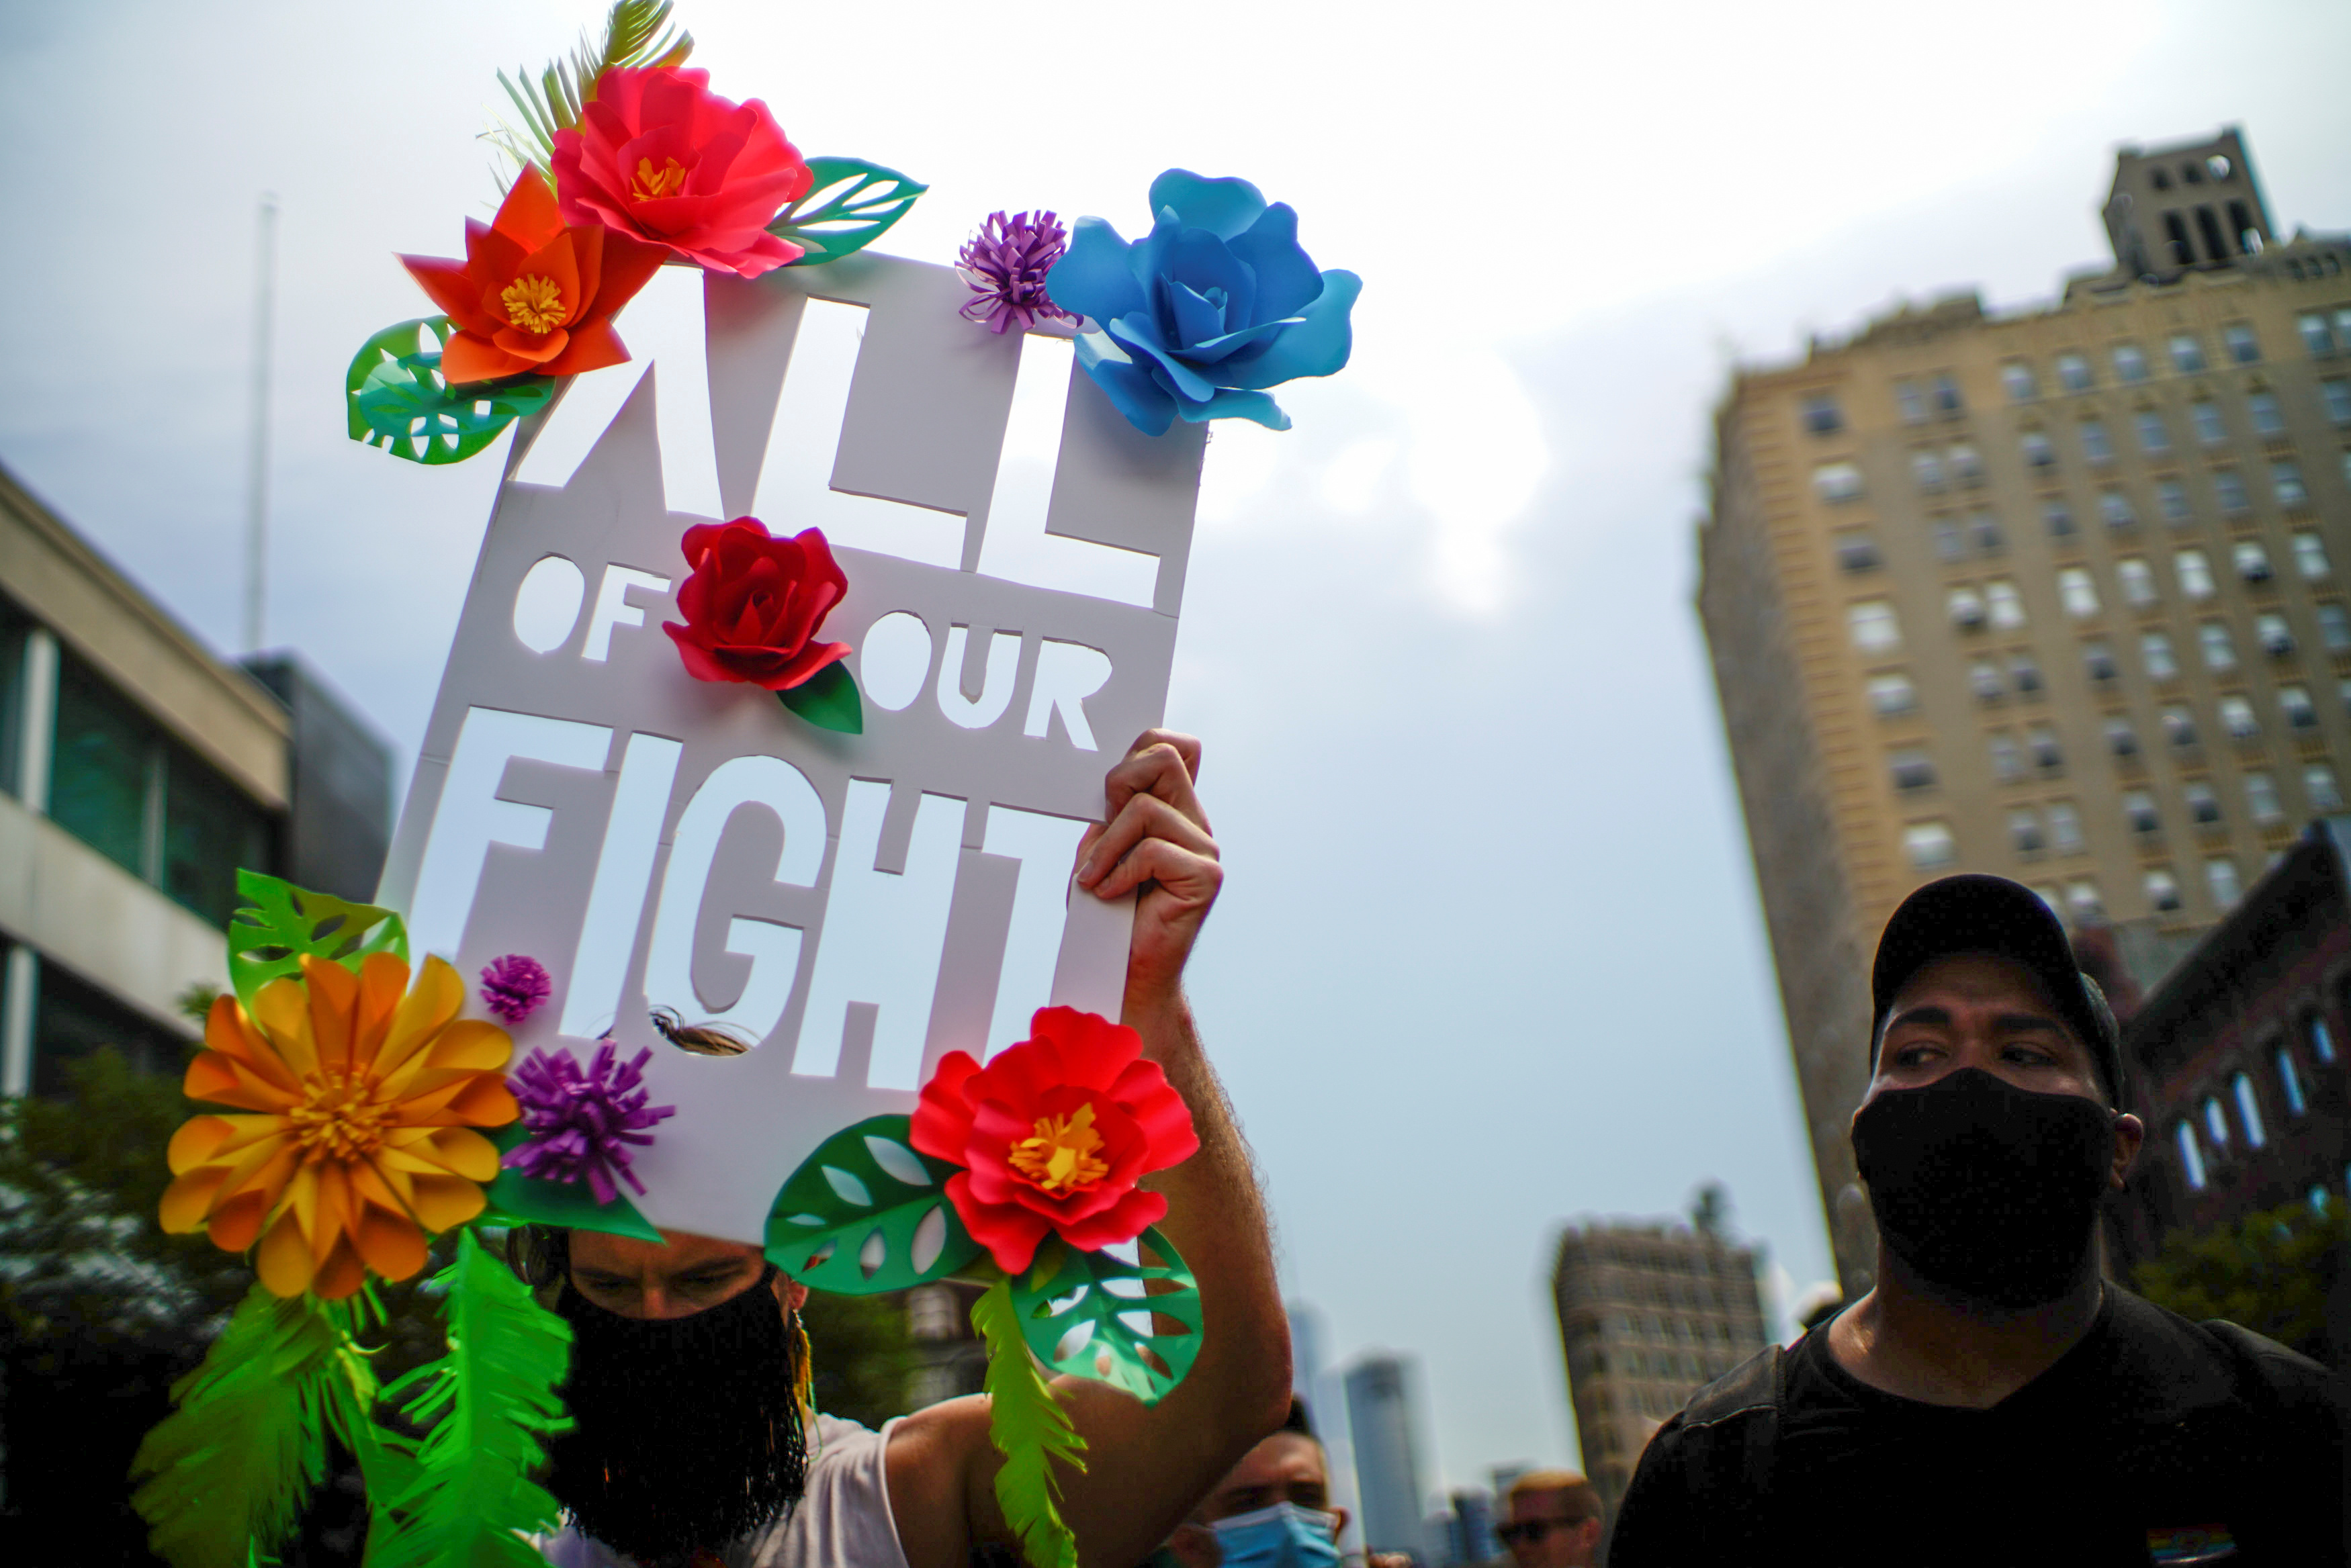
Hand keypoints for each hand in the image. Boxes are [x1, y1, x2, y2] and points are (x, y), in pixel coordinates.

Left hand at [1074, 730, 1220, 1012]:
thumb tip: (1114, 779)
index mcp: (1174, 811)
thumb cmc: (1107, 913)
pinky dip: (1119, 872)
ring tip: (1095, 879)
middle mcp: (1195, 824)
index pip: (1174, 748)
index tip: (1110, 792)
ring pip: (1145, 810)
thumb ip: (1110, 812)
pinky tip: (1112, 893)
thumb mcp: (1099, 849)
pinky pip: (1152, 850)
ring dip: (1106, 847)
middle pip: (1164, 759)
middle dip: (1118, 785)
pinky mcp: (1205, 876)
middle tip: (1101, 825)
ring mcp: (1205, 849)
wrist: (1123, 972)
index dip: (1142, 749)